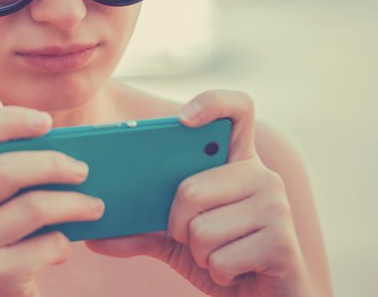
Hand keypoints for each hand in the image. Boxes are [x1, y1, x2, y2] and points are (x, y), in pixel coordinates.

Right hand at [0, 95, 105, 296]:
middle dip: (52, 164)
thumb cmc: (0, 241)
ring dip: (72, 205)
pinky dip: (62, 244)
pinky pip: (40, 248)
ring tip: (95, 207)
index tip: (47, 121)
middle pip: (4, 169)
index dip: (8, 120)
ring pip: (30, 209)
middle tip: (84, 170)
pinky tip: (67, 246)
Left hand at [85, 90, 313, 296]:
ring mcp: (277, 207)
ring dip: (199, 255)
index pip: (238, 110)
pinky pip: (219, 258)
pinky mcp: (283, 243)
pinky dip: (217, 274)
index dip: (211, 103)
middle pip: (190, 189)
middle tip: (196, 240)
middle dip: (178, 227)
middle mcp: (263, 176)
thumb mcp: (177, 243)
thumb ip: (142, 232)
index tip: (183, 119)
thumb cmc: (224, 261)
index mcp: (238, 164)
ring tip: (221, 257)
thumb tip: (94, 238)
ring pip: (201, 228)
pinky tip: (237, 273)